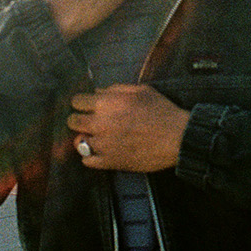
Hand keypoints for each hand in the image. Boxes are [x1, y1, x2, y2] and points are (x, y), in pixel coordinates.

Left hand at [68, 84, 188, 172]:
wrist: (177, 138)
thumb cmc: (162, 112)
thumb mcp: (141, 90)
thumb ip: (116, 89)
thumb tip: (98, 92)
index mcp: (107, 103)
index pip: (77, 101)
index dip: (82, 102)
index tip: (86, 106)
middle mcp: (100, 123)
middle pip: (73, 121)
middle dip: (79, 119)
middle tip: (89, 121)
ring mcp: (104, 144)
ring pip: (78, 142)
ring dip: (86, 138)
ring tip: (96, 137)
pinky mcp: (110, 162)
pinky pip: (87, 161)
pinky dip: (91, 156)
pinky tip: (100, 151)